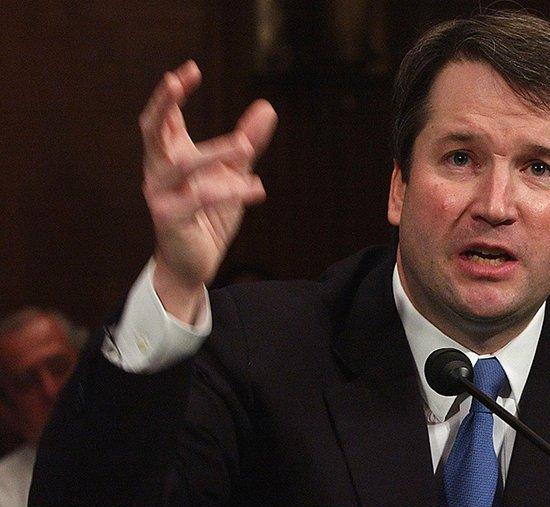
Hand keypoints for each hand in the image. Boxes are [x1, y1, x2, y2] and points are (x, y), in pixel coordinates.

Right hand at [139, 60, 276, 320]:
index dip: (171, 93)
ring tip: (244, 146)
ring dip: (213, 152)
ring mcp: (160, 195)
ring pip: (179, 164)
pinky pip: (198, 199)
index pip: (163, 118)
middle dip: (163, 103)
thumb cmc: (208, 215)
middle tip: (177, 79)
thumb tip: (266, 107)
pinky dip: (228, 191)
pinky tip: (255, 189)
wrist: (193, 263)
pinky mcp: (170, 218)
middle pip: (151, 130)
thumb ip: (247, 143)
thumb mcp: (233, 173)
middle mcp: (158, 171)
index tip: (190, 69)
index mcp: (168, 156)